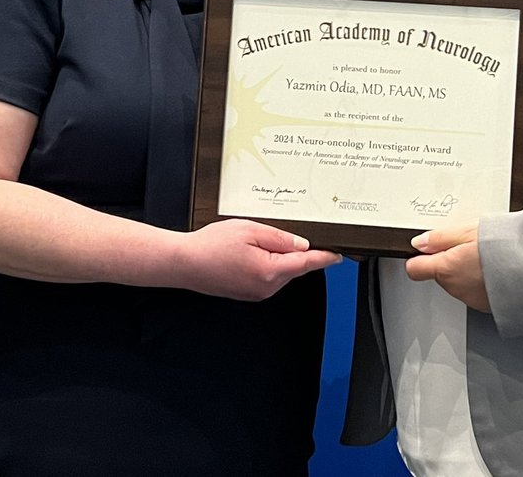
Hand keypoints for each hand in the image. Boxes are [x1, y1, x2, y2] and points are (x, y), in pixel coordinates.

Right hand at [179, 219, 340, 300]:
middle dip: (293, 251)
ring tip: (251, 242)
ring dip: (278, 256)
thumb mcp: (249, 230)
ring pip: (281, 271)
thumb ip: (280, 238)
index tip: (339, 254)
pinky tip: (248, 252)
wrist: (184, 263)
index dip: (325, 257)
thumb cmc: (210, 246)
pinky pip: (268, 276)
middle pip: (294, 267)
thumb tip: (302, 245)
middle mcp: (266, 287)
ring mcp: (257, 293)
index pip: (306, 264)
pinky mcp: (249, 293)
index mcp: (269, 271)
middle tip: (272, 233)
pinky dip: (267, 263)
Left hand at [404, 222, 489, 312]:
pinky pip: (477, 291)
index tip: (426, 249)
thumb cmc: (504, 248)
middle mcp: (455, 288)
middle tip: (467, 245)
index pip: (415, 269)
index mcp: (445, 268)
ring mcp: (471, 299)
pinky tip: (496, 268)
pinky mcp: (488, 306)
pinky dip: (482, 281)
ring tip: (487, 255)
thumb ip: (440, 237)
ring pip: (459, 283)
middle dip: (448, 260)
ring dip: (467, 270)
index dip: (418, 258)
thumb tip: (420, 242)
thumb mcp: (468, 231)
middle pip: (439, 274)